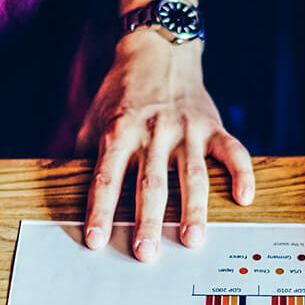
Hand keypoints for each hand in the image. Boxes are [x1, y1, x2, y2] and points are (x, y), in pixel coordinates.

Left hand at [76, 32, 254, 261]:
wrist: (157, 51)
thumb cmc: (122, 93)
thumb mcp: (94, 118)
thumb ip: (82, 154)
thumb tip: (60, 186)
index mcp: (120, 132)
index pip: (107, 179)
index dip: (101, 211)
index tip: (97, 240)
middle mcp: (153, 131)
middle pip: (151, 183)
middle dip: (148, 220)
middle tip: (146, 253)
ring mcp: (186, 129)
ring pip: (192, 174)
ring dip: (194, 208)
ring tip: (193, 239)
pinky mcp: (212, 125)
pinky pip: (232, 150)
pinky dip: (241, 173)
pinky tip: (244, 198)